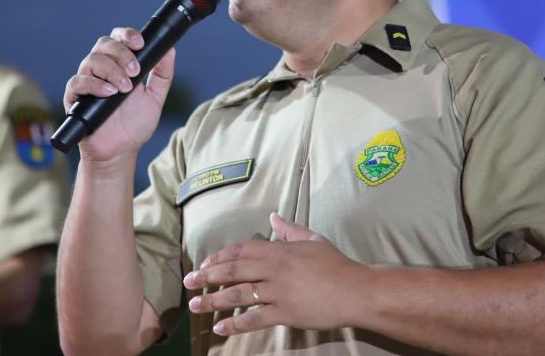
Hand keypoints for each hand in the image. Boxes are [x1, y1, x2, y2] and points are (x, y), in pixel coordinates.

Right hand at [63, 28, 175, 161]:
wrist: (120, 151)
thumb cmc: (135, 124)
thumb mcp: (155, 98)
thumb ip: (163, 74)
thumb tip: (170, 49)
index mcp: (119, 64)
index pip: (118, 38)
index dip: (127, 35)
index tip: (140, 43)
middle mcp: (101, 69)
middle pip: (104, 44)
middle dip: (122, 54)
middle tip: (135, 71)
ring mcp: (86, 81)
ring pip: (91, 60)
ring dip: (111, 70)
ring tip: (125, 88)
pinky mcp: (73, 97)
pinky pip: (78, 82)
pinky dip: (95, 85)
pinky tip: (109, 93)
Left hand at [183, 212, 366, 334]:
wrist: (356, 290)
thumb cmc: (336, 264)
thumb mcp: (312, 239)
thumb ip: (289, 229)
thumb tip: (272, 216)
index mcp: (279, 250)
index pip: (242, 250)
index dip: (220, 256)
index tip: (204, 263)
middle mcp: (274, 269)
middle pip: (233, 270)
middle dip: (207, 276)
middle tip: (188, 281)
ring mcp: (278, 292)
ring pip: (238, 295)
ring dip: (213, 300)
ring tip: (195, 305)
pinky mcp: (284, 313)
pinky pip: (254, 319)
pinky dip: (235, 324)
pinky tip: (220, 328)